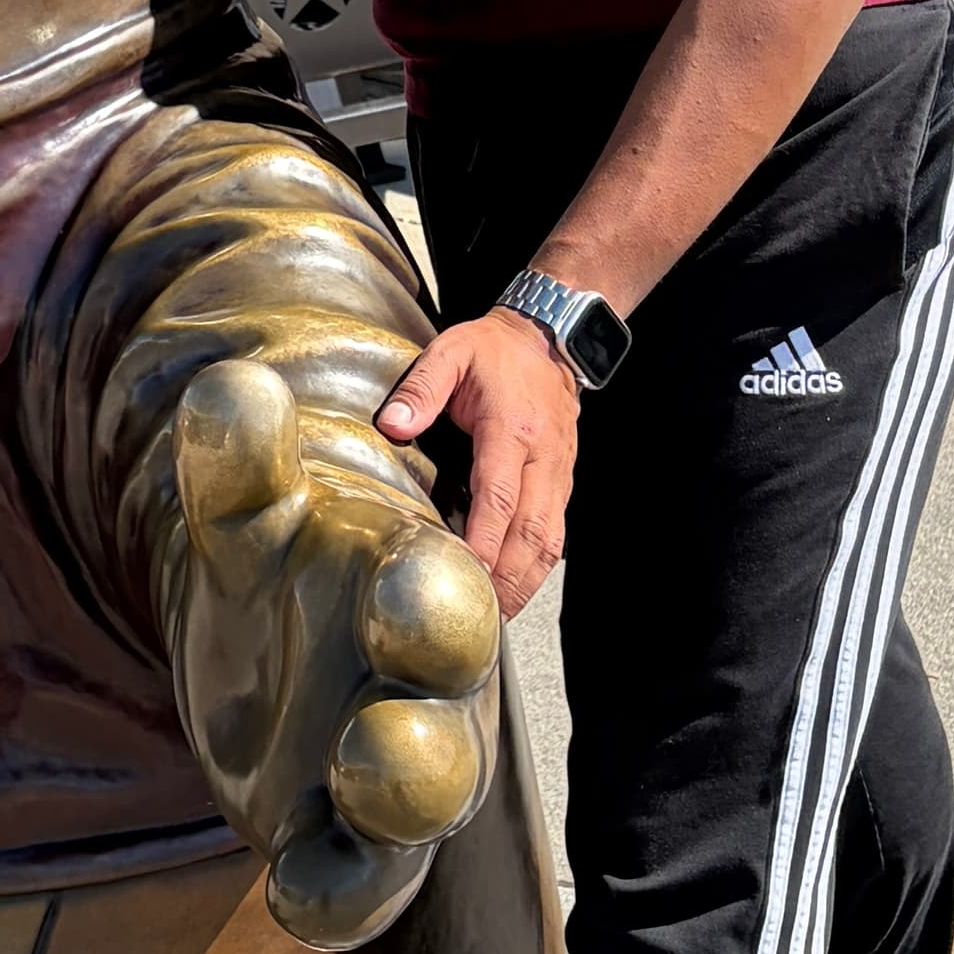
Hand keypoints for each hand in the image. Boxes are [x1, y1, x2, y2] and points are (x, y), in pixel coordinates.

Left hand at [169, 356, 500, 949]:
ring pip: (430, 782)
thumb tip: (230, 390)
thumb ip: (239, 457)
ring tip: (354, 783)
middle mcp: (427, 673)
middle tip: (389, 706)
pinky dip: (337, 891)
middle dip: (433, 690)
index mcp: (412, 579)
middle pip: (453, 685)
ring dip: (405, 788)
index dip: (433, 587)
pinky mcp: (353, 841)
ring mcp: (398, 760)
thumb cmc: (281, 558)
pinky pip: (363, 879)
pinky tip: (289, 892)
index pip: (447, 581)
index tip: (416, 573)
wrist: (264, 639)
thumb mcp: (244, 512)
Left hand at [377, 311, 579, 619]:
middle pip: (530, 532)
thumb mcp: (451, 352)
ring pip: (549, 540)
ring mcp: (557, 473)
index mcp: (511, 430)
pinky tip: (517, 587)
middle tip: (482, 615)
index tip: (468, 574)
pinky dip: (538, 566)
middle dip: (507, 579)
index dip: (485, 540)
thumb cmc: (494, 350)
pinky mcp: (562, 481)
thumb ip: (420, 389)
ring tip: (498, 615)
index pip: (500, 497)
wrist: (547, 338)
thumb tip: (392, 424)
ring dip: (526, 581)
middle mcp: (543, 458)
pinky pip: (555, 532)